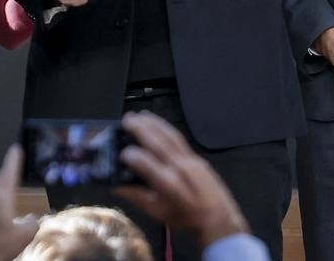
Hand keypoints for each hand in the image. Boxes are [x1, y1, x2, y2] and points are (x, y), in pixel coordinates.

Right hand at [116, 111, 247, 249]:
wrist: (217, 217)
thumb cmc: (186, 216)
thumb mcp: (157, 212)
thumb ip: (136, 196)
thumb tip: (116, 185)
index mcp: (170, 187)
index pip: (149, 166)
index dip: (134, 157)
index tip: (122, 153)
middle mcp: (181, 170)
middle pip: (159, 144)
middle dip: (142, 129)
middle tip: (127, 120)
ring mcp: (191, 161)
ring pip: (170, 136)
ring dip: (154, 123)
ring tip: (139, 115)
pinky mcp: (196, 156)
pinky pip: (178, 138)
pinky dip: (166, 127)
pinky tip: (157, 122)